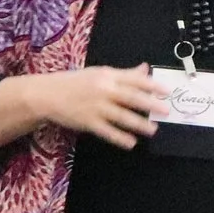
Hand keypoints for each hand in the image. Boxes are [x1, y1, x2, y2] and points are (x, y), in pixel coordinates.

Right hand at [29, 65, 166, 149]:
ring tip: (152, 130)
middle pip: (132, 97)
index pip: (134, 79)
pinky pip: (108, 131)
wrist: (47, 94)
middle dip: (151, 105)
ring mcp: (96, 107)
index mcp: (107, 75)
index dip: (152, 86)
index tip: (167, 91)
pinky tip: (131, 143)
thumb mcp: (99, 73)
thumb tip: (145, 69)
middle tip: (166, 111)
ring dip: (139, 124)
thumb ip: (124, 74)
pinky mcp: (88, 122)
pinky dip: (120, 138)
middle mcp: (103, 90)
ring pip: (122, 116)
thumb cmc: (74, 82)